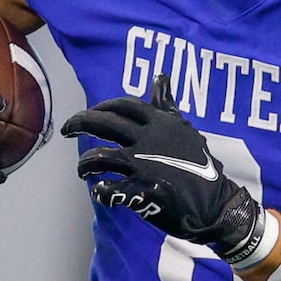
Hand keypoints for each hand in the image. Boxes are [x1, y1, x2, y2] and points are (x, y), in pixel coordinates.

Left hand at [62, 74, 267, 262]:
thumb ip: (167, 106)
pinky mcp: (143, 191)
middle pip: (103, 124)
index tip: (89, 112)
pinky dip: (100, 191)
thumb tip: (160, 76)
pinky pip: (110, 190)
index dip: (101, 106)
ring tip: (82, 170)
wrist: (215, 204)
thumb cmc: (199, 167)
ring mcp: (145, 165)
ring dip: (84, 163)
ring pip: (99, 157)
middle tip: (65, 129)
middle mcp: (149, 140)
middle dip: (79, 123)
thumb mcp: (184, 130)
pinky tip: (100, 192)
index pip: (123, 106)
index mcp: (160, 123)